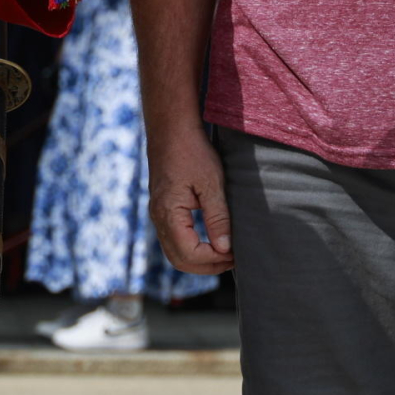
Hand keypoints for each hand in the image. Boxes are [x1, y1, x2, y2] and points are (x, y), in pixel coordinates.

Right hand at [148, 127, 233, 273]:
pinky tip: (211, 240)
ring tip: (226, 253)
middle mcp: (158, 217)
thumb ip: (218, 218)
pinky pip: (173, 239)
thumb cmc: (192, 151)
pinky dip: (192, 248)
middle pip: (179, 260)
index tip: (236, 254)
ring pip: (175, 252)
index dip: (214, 260)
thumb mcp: (211, 184)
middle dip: (207, 266)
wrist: (171, 128)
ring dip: (200, 259)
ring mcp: (158, 214)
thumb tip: (224, 249)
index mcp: (169, 213)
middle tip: (234, 260)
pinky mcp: (162, 208)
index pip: (190, 254)